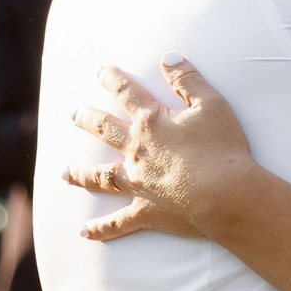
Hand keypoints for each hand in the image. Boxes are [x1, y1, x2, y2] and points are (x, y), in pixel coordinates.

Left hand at [64, 56, 260, 241]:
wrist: (226, 194)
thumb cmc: (224, 148)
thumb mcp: (212, 104)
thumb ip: (188, 80)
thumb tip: (167, 57)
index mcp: (152, 122)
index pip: (126, 93)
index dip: (113, 79)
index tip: (101, 71)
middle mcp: (137, 151)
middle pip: (104, 131)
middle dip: (87, 120)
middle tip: (74, 114)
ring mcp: (138, 183)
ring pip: (100, 177)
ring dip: (80, 174)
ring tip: (64, 172)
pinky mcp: (145, 211)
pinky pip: (117, 222)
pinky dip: (101, 229)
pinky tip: (84, 232)